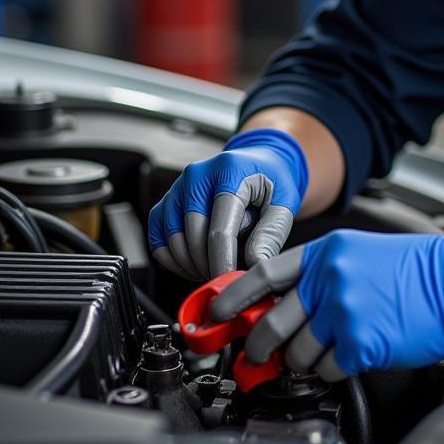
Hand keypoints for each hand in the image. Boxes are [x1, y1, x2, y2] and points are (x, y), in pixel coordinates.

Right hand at [148, 128, 308, 279]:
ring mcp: (177, 188)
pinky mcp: (165, 202)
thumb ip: (271, 233)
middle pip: (194, 236)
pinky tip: (196, 264)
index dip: (223, 261)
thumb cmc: (271, 182)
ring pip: (174, 241)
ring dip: (193, 265)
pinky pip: (159, 241)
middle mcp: (197, 175)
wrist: (257, 162)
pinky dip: (174, 261)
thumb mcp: (284, 202)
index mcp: (229, 171)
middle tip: (228, 275)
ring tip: (216, 267)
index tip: (231, 281)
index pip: (219, 228)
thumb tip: (255, 265)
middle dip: (210, 265)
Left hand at [209, 225, 443, 379]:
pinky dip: (332, 370)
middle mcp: (329, 277)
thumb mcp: (362, 254)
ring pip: (297, 352)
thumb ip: (321, 276)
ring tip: (324, 353)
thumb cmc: (420, 268)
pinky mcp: (361, 342)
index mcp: (328, 251)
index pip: (263, 273)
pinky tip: (352, 356)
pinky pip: (327, 369)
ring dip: (302, 361)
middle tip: (252, 358)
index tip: (213, 313)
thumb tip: (281, 309)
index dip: (231, 296)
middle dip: (254, 348)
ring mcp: (344, 310)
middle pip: (270, 322)